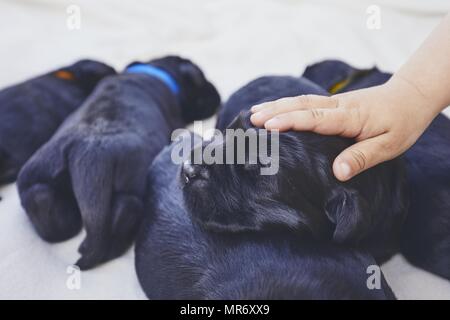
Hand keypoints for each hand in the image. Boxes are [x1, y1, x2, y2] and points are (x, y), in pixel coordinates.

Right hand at [250, 76, 439, 180]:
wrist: (410, 97)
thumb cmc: (401, 123)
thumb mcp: (389, 146)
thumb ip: (362, 157)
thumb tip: (337, 172)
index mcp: (349, 117)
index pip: (314, 118)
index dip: (290, 121)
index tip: (268, 126)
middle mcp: (337, 106)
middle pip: (301, 106)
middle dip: (274, 111)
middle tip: (251, 120)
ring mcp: (333, 102)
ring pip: (300, 102)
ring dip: (276, 106)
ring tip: (253, 112)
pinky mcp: (332, 103)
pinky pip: (304, 103)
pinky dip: (286, 105)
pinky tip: (274, 108)